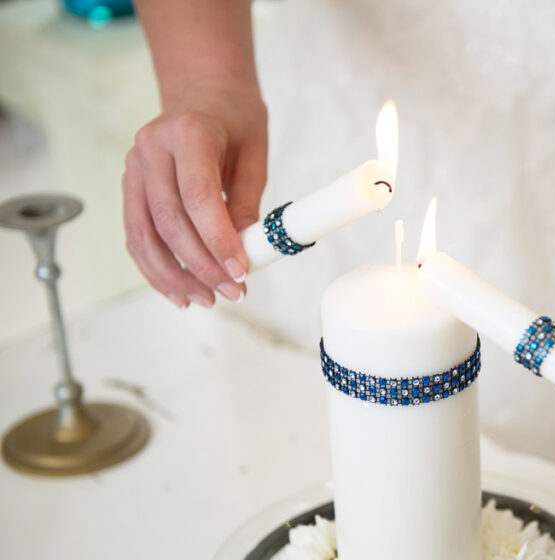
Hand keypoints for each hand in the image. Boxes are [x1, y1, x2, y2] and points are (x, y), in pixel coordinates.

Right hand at [123, 86, 266, 307]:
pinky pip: (136, 235)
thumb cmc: (234, 120)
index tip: (240, 271)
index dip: (217, 239)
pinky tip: (179, 292)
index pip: (198, 196)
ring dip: (174, 275)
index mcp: (187, 133)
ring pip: (144, 234)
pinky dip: (155, 268)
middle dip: (200, 265)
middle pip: (168, 220)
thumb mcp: (254, 154)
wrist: (202, 93)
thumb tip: (244, 254)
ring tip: (206, 300)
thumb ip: (245, 202)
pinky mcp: (129, 187)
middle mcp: (151, 149)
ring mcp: (133, 168)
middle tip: (232, 292)